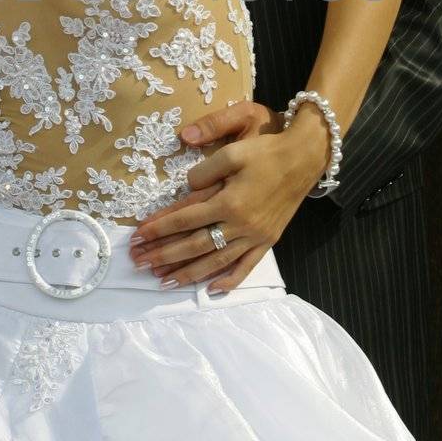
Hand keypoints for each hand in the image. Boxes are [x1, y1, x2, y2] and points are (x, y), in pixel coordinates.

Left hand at [128, 99, 326, 290]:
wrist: (304, 159)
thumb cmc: (266, 152)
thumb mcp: (233, 151)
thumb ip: (205, 170)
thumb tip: (186, 187)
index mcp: (229, 202)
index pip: (185, 218)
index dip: (158, 228)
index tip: (137, 236)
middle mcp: (240, 225)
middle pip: (194, 245)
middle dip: (164, 255)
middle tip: (139, 263)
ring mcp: (255, 236)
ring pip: (216, 261)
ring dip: (188, 273)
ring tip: (163, 282)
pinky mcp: (268, 241)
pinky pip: (246, 266)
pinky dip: (229, 280)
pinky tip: (211, 289)